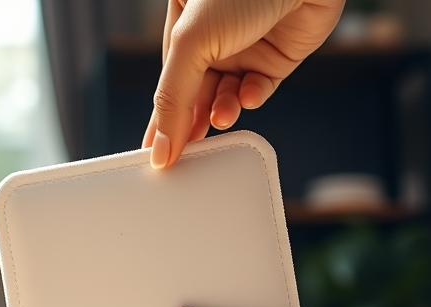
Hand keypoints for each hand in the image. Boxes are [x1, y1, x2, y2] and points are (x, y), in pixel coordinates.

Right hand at [143, 0, 345, 168]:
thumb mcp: (192, 42)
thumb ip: (172, 97)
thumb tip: (160, 148)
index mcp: (182, 24)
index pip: (165, 82)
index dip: (160, 120)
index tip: (155, 157)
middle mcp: (211, 37)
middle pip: (194, 95)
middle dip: (192, 123)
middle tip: (186, 155)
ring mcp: (244, 48)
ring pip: (225, 96)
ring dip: (222, 111)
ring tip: (222, 118)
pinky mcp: (276, 58)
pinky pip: (258, 89)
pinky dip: (251, 98)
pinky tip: (248, 96)